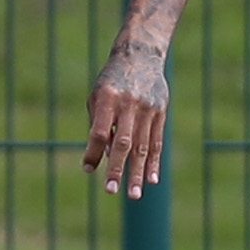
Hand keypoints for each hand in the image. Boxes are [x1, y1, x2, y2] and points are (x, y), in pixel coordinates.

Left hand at [83, 41, 170, 197]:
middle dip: (117, 168)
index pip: (100, 131)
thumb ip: (98, 125)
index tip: (88, 170)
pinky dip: (153, 161)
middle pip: (122, 142)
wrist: (140, 55)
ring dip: (138, 172)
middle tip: (111, 191)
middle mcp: (128, 104)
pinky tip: (151, 179)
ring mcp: (147, 108)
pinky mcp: (160, 112)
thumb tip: (104, 158)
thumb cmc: (111, 81)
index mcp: (107, 98)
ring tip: (134, 194)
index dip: (93, 152)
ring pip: (142, 146)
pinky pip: (156, 141)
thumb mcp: (97, 97)